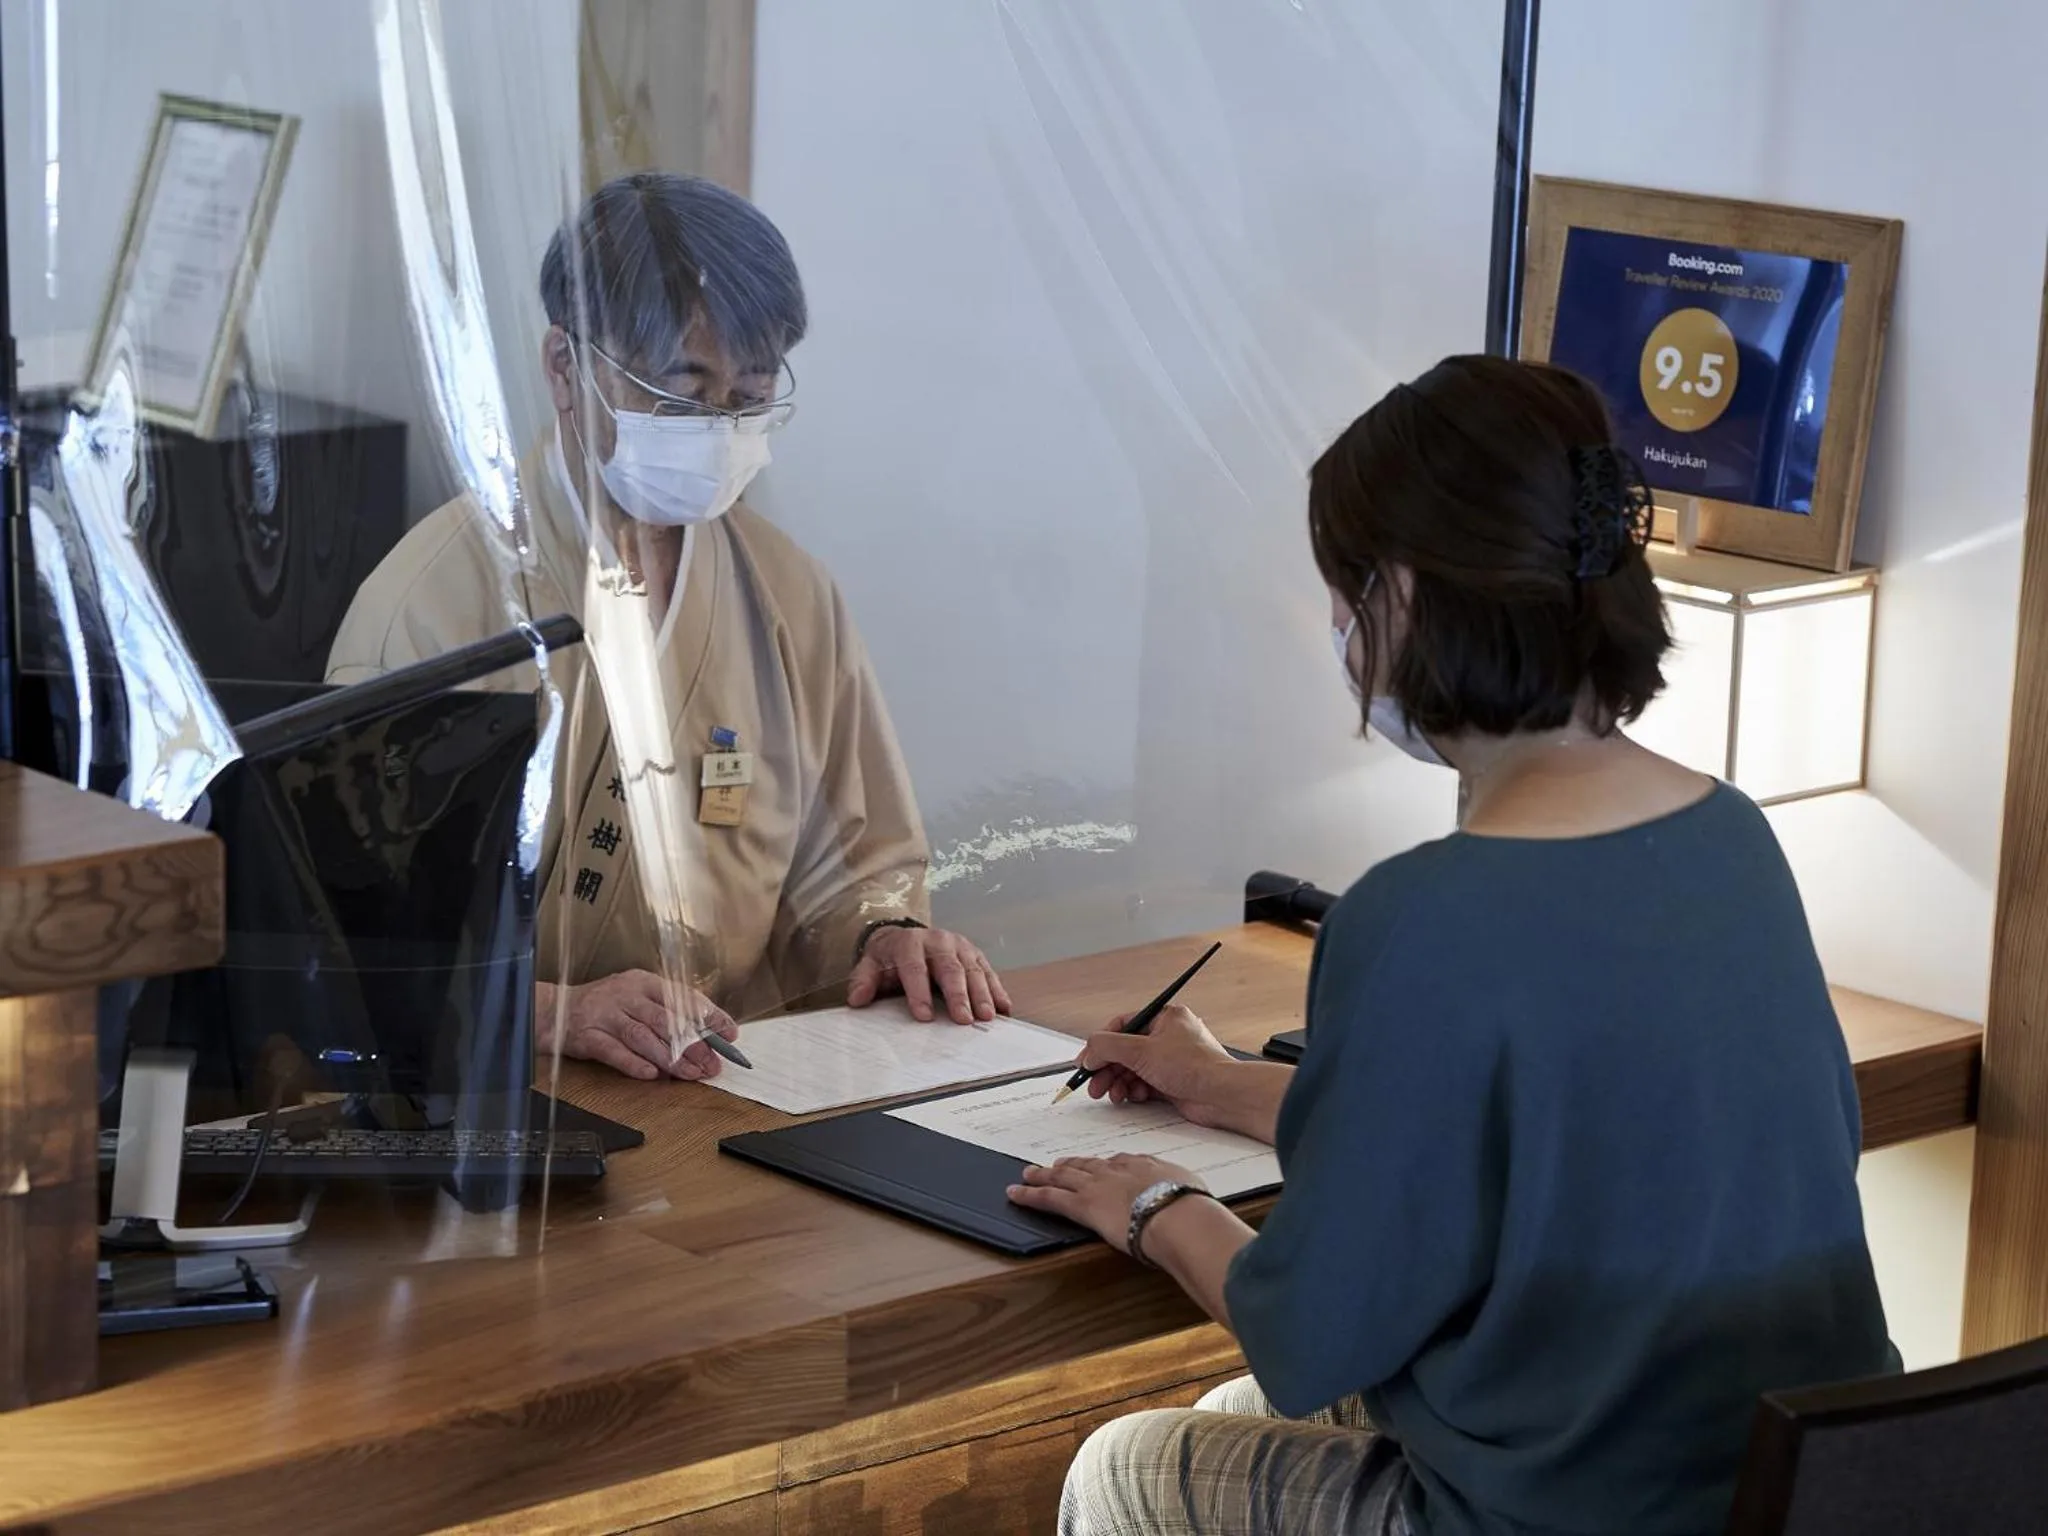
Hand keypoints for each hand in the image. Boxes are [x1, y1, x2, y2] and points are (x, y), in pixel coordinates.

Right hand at [536, 971, 740, 1081]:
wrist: (553, 1010)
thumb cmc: (604, 1006)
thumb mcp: (636, 999)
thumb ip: (666, 1013)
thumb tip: (708, 1033)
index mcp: (643, 982)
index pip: (683, 997)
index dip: (709, 1016)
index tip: (730, 1033)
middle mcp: (625, 994)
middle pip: (665, 1020)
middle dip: (693, 1045)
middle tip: (712, 1064)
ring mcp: (605, 1014)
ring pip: (643, 1037)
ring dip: (670, 1058)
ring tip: (691, 1074)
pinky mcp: (587, 1035)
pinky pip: (614, 1051)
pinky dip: (634, 1064)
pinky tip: (651, 1075)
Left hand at [847, 924, 1012, 1024]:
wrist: (906, 938)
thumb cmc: (890, 958)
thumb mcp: (870, 965)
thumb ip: (863, 981)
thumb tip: (857, 999)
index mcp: (910, 943)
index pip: (914, 968)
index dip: (919, 992)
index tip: (924, 1016)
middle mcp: (938, 941)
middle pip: (949, 969)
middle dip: (958, 995)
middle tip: (964, 1019)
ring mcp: (960, 946)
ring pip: (973, 970)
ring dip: (982, 994)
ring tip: (988, 1016)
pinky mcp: (974, 954)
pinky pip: (988, 972)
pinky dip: (997, 990)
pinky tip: (1004, 1008)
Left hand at [1005, 1154, 1206, 1255]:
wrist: (1178, 1215)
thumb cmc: (1191, 1208)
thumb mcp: (1193, 1193)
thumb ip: (1185, 1194)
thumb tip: (1193, 1204)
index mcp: (1144, 1165)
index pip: (1120, 1162)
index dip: (1106, 1166)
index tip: (1101, 1167)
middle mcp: (1117, 1170)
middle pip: (1087, 1165)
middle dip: (1071, 1165)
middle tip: (1058, 1164)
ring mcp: (1096, 1185)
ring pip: (1063, 1177)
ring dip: (1044, 1175)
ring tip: (1030, 1173)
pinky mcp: (1082, 1204)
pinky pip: (1049, 1197)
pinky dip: (1029, 1195)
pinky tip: (1015, 1193)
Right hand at [1077, 1004, 1238, 1124]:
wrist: (1222, 1095)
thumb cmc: (1195, 1067)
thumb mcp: (1141, 1051)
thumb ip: (1107, 1046)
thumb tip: (1088, 1049)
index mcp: (1165, 1018)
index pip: (1122, 1025)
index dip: (1101, 1044)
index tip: (1086, 1060)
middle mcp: (1168, 1037)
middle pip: (1125, 1050)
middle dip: (1108, 1068)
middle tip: (1094, 1083)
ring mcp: (1170, 1060)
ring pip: (1133, 1069)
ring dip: (1119, 1082)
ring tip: (1113, 1094)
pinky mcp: (1172, 1081)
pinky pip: (1143, 1083)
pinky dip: (1134, 1090)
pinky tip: (1134, 1096)